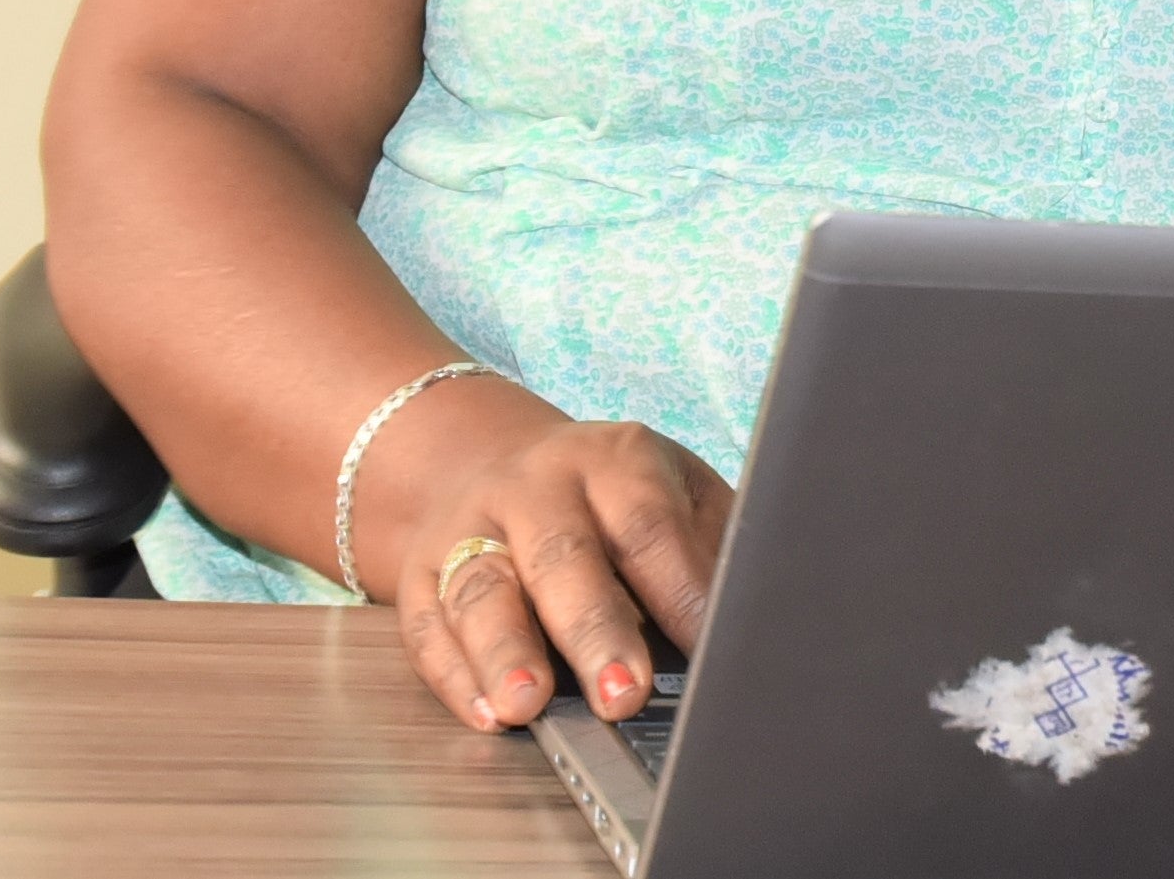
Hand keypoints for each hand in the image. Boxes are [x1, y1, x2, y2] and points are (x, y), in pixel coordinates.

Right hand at [387, 388, 736, 732]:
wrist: (496, 465)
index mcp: (614, 460)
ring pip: (482, 590)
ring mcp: (469, 528)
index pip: (649, 526)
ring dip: (505, 651)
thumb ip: (710, 550)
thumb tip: (753, 621)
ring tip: (529, 704)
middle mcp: (536, 487)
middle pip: (562, 557)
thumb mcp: (673, 494)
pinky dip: (453, 675)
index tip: (711, 652)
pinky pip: (428, 628)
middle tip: (625, 693)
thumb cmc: (613, 502)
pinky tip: (484, 712)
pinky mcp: (421, 575)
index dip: (680, 592)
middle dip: (594, 629)